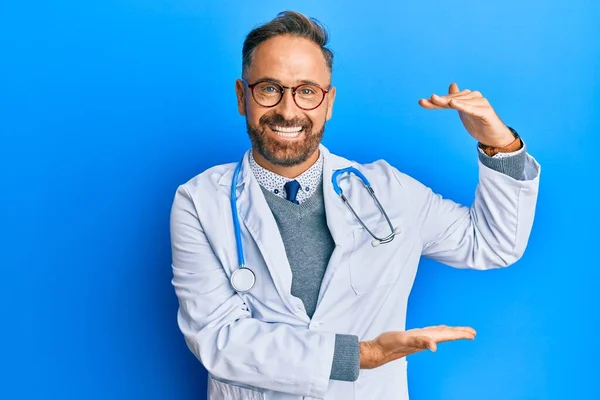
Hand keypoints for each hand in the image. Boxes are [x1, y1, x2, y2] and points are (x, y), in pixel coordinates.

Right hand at [359, 325, 476, 368]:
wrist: (378, 351)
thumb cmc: (389, 345)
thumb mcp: (404, 340)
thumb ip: (419, 342)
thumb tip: (434, 346)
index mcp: (426, 339)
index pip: (447, 335)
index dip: (460, 334)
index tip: (472, 334)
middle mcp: (425, 340)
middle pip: (446, 336)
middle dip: (459, 334)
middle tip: (473, 333)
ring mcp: (419, 339)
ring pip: (439, 334)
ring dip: (450, 333)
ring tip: (459, 332)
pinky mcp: (413, 337)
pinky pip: (430, 333)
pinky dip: (437, 331)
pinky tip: (436, 331)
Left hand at [419, 83, 514, 147]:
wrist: (494, 137)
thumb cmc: (479, 123)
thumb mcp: (464, 111)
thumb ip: (455, 100)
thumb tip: (452, 84)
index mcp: (467, 98)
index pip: (448, 99)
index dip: (435, 101)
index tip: (421, 102)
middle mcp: (474, 97)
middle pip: (453, 99)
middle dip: (439, 101)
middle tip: (427, 100)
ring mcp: (481, 104)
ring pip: (461, 102)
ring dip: (448, 101)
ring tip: (436, 100)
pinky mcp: (487, 112)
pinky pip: (473, 109)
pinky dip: (463, 106)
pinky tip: (454, 103)